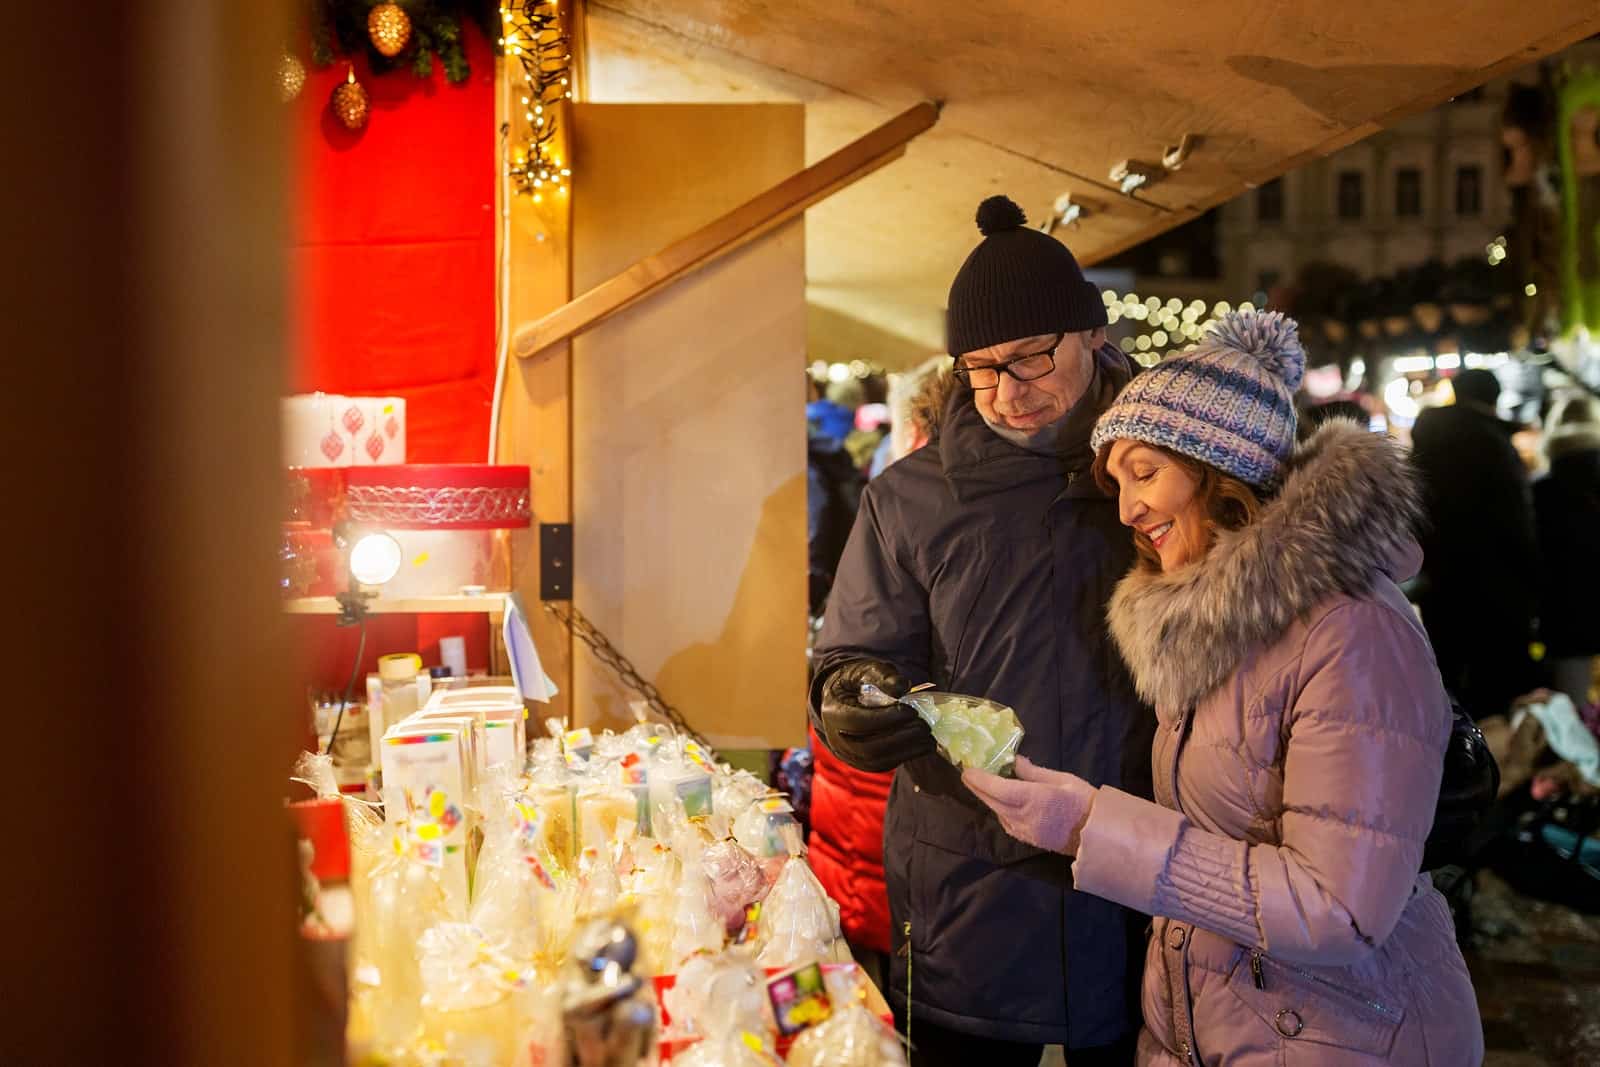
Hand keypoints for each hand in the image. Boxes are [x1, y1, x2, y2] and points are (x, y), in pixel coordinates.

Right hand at [818, 659, 935, 771]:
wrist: (844, 698)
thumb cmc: (856, 682)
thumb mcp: (865, 670)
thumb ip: (883, 676)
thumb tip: (902, 687)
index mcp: (833, 712)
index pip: (857, 722)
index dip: (885, 718)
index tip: (910, 711)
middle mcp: (836, 738)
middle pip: (868, 748)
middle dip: (900, 738)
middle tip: (924, 726)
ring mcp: (849, 754)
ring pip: (877, 761)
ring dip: (906, 751)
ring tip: (928, 738)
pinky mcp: (862, 763)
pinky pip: (883, 765)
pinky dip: (905, 757)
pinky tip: (923, 745)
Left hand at [962, 756, 1096, 854]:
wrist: (1096, 834)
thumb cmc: (1083, 801)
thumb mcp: (1062, 778)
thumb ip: (1034, 772)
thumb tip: (1015, 761)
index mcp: (1033, 798)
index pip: (998, 788)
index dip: (979, 779)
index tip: (967, 770)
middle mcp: (1024, 816)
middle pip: (992, 801)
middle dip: (977, 788)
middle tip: (967, 775)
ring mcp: (1024, 831)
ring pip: (997, 813)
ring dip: (987, 799)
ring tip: (980, 785)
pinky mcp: (1028, 840)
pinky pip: (1006, 823)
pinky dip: (999, 810)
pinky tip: (999, 803)